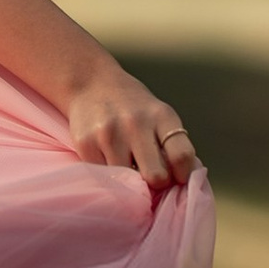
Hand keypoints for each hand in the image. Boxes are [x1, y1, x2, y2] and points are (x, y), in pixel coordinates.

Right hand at [67, 61, 199, 186]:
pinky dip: (108, 176)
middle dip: (155, 183)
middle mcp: (135, 123)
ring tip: (126, 165)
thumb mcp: (158, 115)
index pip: (181, 156)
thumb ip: (171, 144)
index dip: (183, 175)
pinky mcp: (85, 144)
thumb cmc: (131, 106)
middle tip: (149, 176)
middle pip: (156, 176)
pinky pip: (103, 178)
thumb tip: (180, 184)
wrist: (91, 83)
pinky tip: (108, 160)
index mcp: (161, 116)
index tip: (177, 178)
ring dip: (129, 181)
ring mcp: (108, 134)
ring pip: (128, 182)